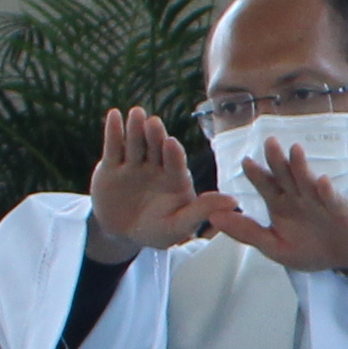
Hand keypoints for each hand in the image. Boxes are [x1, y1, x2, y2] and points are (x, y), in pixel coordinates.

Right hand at [82, 105, 199, 265]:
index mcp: (175, 178)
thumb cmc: (156, 231)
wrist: (121, 234)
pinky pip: (113, 147)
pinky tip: (113, 115)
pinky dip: (113, 132)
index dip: (173, 154)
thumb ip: (202, 211)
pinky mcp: (112, 166)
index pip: (176, 163)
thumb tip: (235, 202)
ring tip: (137, 114)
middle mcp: (156, 167)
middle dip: (155, 136)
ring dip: (135, 128)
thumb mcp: (179, 226)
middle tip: (154, 123)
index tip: (171, 143)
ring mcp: (134, 165)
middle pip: (156, 148)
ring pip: (135, 143)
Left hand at [199, 139, 347, 278]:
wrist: (347, 257)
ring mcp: (319, 199)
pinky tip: (323, 183)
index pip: (265, 184)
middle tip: (269, 143)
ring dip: (301, 166)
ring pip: (307, 180)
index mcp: (279, 203)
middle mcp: (297, 196)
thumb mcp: (273, 246)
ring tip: (295, 151)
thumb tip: (214, 218)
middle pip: (285, 174)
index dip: (256, 173)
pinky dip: (328, 191)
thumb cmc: (311, 249)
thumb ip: (246, 232)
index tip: (246, 162)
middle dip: (277, 159)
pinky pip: (332, 198)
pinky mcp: (339, 208)